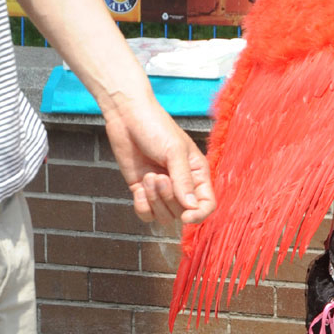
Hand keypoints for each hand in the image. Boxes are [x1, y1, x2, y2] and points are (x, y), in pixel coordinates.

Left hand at [103, 93, 215, 224]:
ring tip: (149, 177)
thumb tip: (191, 207)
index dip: (199, 214)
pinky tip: (139, 188)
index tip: (186, 215)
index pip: (207, 204)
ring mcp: (161, 190)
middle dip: (168, 199)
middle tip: (158, 177)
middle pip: (182, 212)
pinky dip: (142, 206)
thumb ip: (183, 180)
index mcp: (197, 173)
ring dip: (154, 201)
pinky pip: (146, 214)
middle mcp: (182, 185)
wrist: (127, 117)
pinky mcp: (143, 190)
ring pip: (164, 216)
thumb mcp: (174, 151)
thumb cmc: (155, 126)